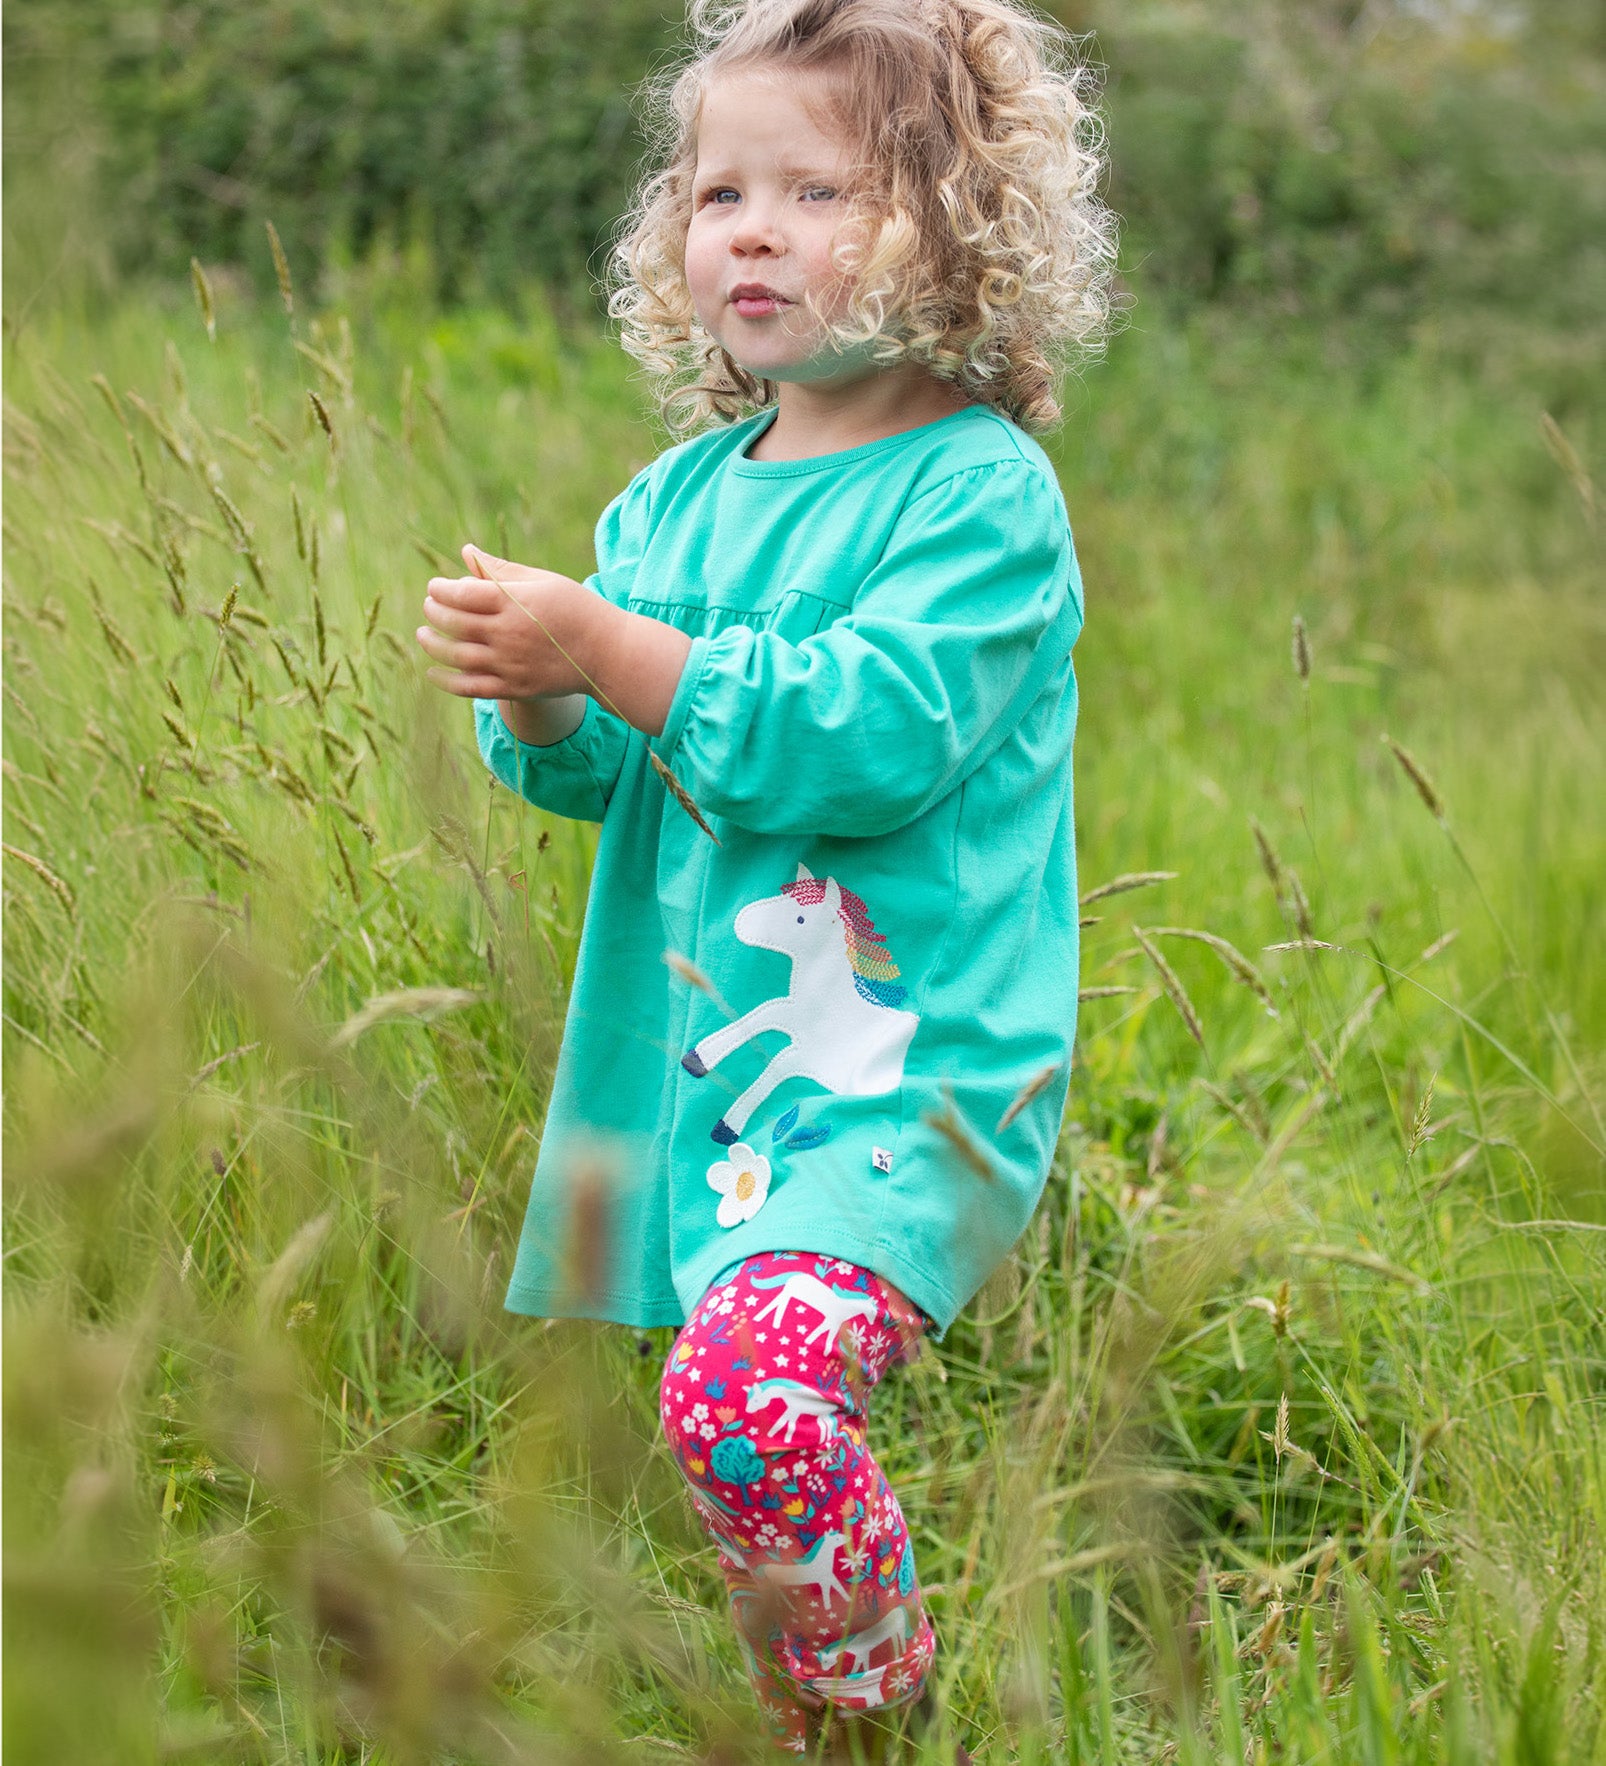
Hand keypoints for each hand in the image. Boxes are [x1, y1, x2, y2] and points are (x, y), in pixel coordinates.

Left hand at [416, 544, 603, 699]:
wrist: (607, 654)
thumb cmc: (576, 609)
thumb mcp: (542, 581)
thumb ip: (501, 570)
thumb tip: (466, 552)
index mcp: (515, 602)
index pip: (462, 594)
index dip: (441, 590)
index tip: (435, 587)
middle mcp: (509, 634)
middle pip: (455, 623)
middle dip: (434, 613)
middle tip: (428, 607)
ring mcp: (510, 664)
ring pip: (457, 655)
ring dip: (433, 645)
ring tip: (423, 635)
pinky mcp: (515, 688)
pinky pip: (471, 688)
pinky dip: (447, 682)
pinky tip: (433, 673)